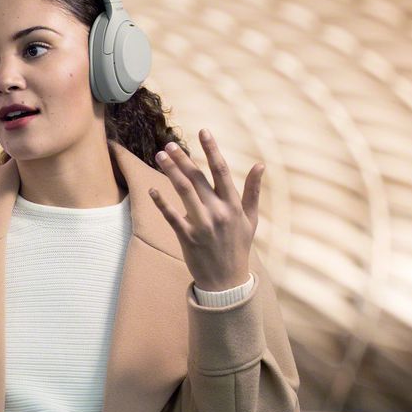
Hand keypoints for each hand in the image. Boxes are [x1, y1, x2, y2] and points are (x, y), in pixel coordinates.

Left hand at [149, 129, 261, 291]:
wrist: (227, 279)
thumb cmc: (238, 246)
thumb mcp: (251, 219)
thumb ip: (253, 191)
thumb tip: (260, 165)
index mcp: (233, 205)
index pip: (222, 171)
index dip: (212, 149)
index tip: (203, 131)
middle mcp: (218, 212)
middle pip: (198, 178)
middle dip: (183, 158)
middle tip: (169, 144)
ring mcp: (202, 224)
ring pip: (183, 191)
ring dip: (170, 172)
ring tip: (159, 156)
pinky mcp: (187, 237)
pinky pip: (171, 216)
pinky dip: (161, 202)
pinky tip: (151, 189)